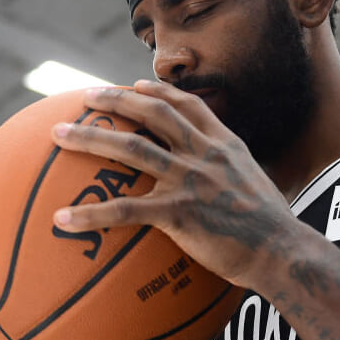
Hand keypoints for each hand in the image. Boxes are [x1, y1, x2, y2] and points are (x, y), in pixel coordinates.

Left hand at [50, 80, 298, 287]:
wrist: (282, 252)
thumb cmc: (270, 228)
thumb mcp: (255, 183)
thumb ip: (232, 170)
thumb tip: (218, 178)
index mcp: (224, 144)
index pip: (187, 105)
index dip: (158, 93)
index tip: (134, 86)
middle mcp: (204, 154)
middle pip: (152, 114)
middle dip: (116, 100)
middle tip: (85, 97)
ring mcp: (190, 180)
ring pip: (131, 149)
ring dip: (89, 138)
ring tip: (57, 135)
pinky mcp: (179, 213)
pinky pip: (125, 210)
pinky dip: (90, 214)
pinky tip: (61, 221)